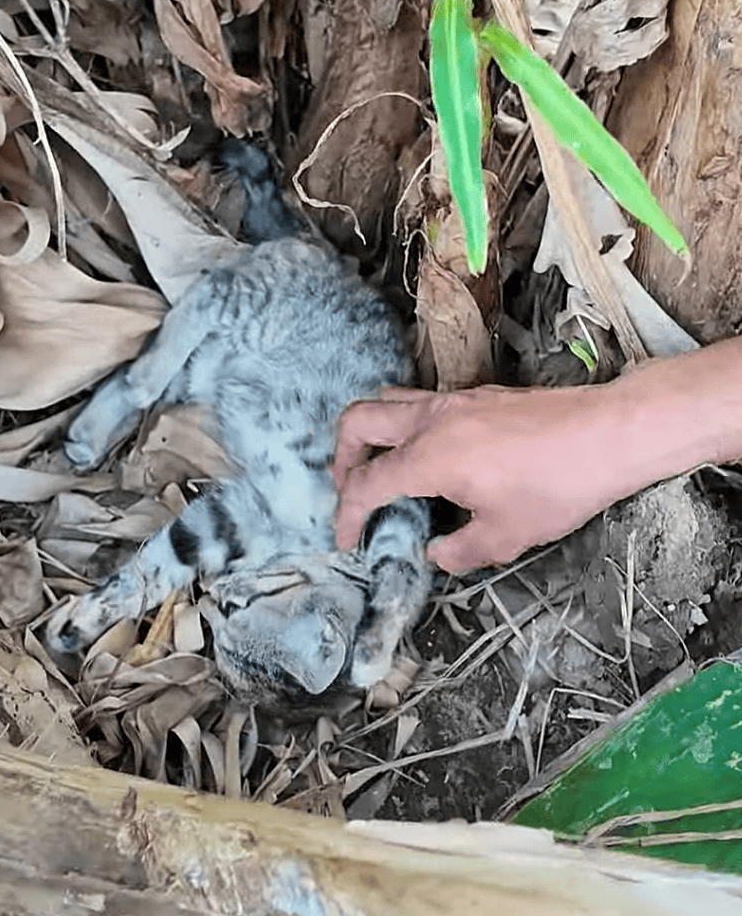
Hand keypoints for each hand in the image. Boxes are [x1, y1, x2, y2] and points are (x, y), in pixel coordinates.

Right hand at [333, 383, 631, 570]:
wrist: (607, 433)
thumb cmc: (558, 485)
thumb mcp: (506, 536)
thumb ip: (460, 550)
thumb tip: (438, 554)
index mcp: (428, 457)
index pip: (366, 483)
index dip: (347, 515)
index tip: (347, 539)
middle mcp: (431, 420)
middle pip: (358, 421)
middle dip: (341, 457)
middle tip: (348, 489)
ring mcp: (454, 401)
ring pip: (386, 401)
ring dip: (369, 432)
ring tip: (378, 465)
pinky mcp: (477, 395)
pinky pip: (420, 401)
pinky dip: (404, 425)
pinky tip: (428, 453)